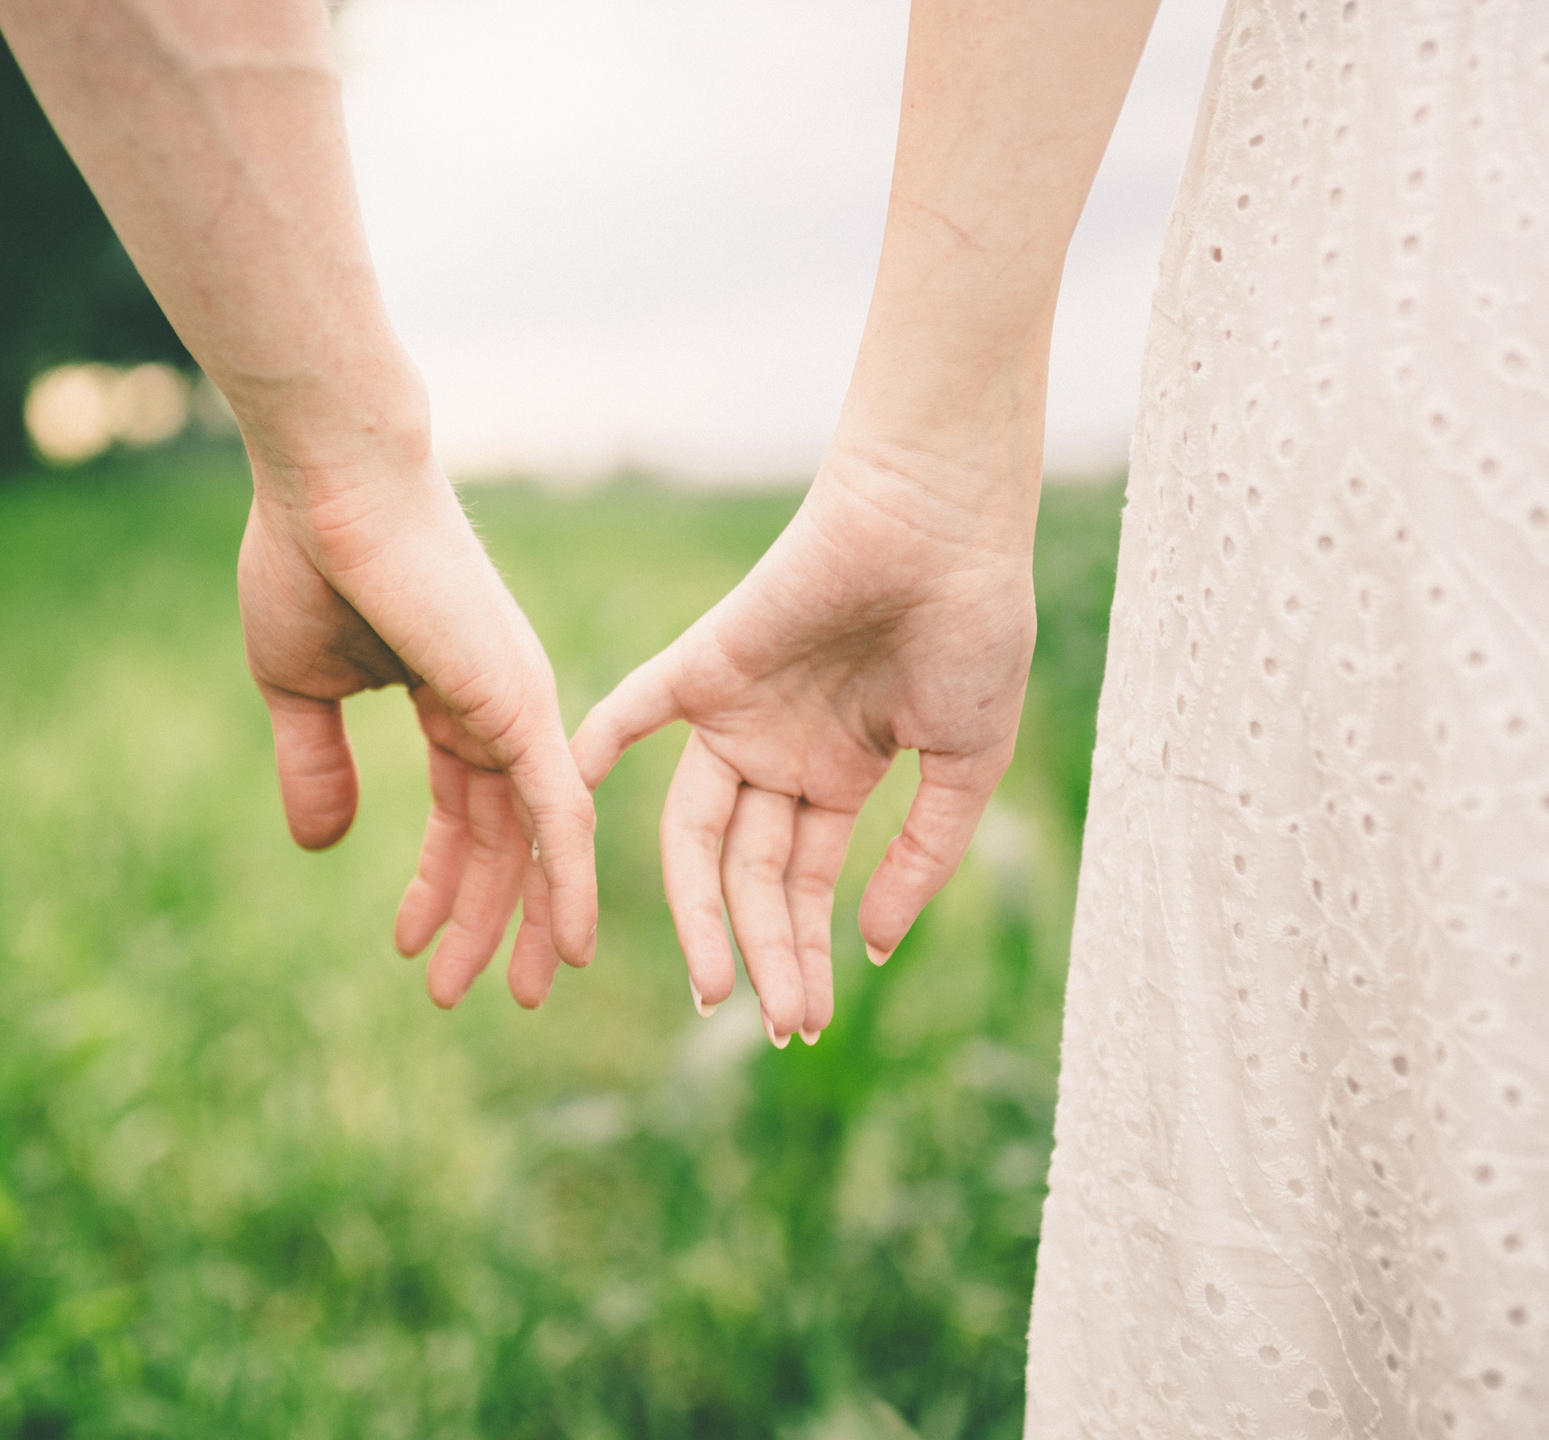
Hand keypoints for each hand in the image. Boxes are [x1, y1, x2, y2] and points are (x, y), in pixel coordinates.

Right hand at [241, 448, 596, 1007]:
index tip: (410, 945)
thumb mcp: (299, 688)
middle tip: (464, 996)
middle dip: (484, 919)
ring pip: (539, 838)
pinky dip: (567, 881)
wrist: (328, 484)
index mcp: (456, 697)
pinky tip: (567, 943)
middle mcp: (504, 705)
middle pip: (508, 837)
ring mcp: (520, 704)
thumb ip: (316, 766)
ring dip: (521, 920)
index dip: (438, 882)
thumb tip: (320, 847)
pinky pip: (559, 811)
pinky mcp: (522, 704)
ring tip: (506, 994)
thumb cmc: (308, 559)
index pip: (462, 811)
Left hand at [572, 441, 1034, 1044]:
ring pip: (697, 831)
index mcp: (835, 775)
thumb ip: (922, 854)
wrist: (946, 525)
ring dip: (702, 910)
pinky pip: (634, 711)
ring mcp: (736, 711)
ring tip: (716, 986)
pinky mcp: (705, 662)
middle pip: (747, 873)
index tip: (808, 1020)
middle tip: (774, 1023)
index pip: (799, 883)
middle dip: (762, 950)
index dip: (802, 951)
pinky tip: (573, 812)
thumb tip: (872, 946)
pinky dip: (599, 752)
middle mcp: (775, 752)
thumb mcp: (965, 762)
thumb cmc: (974, 629)